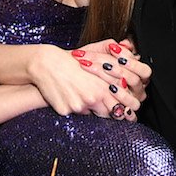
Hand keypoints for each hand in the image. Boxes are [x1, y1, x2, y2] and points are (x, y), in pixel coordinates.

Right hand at [27, 42, 141, 120]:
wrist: (47, 64)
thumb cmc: (71, 61)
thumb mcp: (95, 64)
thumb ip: (113, 75)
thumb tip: (125, 84)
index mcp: (102, 87)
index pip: (120, 105)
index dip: (126, 110)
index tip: (128, 113)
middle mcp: (92, 98)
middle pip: (109, 114)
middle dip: (114, 114)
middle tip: (117, 113)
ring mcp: (78, 106)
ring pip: (91, 114)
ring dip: (90, 107)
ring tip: (83, 95)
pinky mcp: (65, 110)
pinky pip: (74, 114)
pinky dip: (74, 107)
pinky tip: (69, 95)